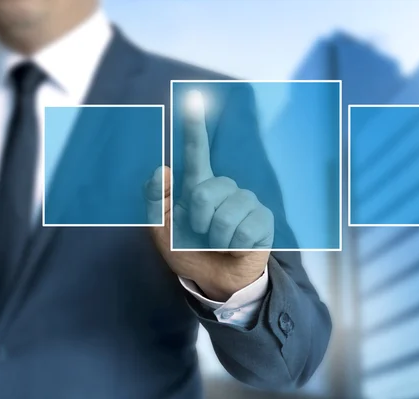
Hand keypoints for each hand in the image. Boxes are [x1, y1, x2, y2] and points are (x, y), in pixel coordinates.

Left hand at [145, 90, 273, 300]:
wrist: (213, 280)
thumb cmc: (187, 251)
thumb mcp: (161, 229)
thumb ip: (155, 201)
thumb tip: (162, 169)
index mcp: (199, 186)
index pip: (196, 152)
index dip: (194, 127)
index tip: (194, 98)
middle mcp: (225, 188)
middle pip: (205, 191)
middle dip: (197, 219)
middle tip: (202, 234)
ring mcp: (246, 202)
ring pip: (226, 212)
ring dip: (216, 236)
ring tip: (220, 243)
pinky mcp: (263, 220)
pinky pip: (244, 228)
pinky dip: (233, 245)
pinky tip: (237, 247)